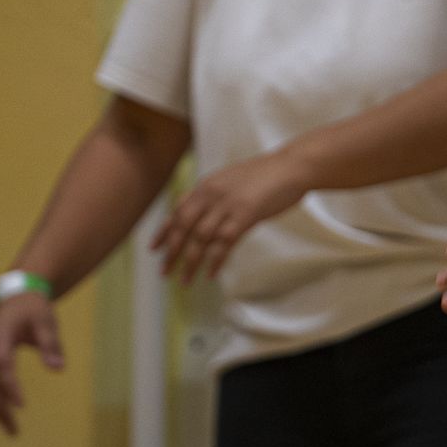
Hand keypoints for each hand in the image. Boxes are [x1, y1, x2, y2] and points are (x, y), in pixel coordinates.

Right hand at [0, 291, 62, 436]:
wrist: (15, 295)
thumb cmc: (34, 308)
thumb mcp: (47, 321)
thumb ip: (51, 344)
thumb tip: (58, 369)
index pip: (2, 364)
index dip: (10, 386)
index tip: (22, 406)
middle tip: (14, 431)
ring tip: (11, 430)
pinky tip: (6, 415)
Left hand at [153, 150, 308, 283]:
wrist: (292, 166)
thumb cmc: (267, 174)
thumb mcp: (232, 180)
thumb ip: (215, 195)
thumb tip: (203, 212)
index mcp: (207, 185)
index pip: (178, 210)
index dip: (164, 231)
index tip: (154, 248)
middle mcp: (211, 194)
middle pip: (183, 226)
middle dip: (172, 251)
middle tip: (165, 272)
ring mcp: (227, 204)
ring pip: (200, 238)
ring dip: (190, 261)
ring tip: (185, 280)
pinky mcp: (245, 215)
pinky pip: (224, 243)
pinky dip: (215, 260)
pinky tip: (211, 274)